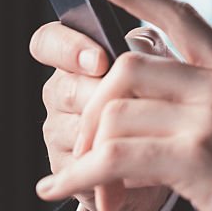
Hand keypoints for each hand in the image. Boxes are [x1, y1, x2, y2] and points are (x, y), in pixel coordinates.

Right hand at [30, 20, 172, 210]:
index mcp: (76, 58)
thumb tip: (139, 45)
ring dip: (110, 133)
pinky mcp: (67, 169)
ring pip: (74, 128)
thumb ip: (149, 49)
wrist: (164, 156)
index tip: (101, 61)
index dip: (67, 47)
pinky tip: (137, 165)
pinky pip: (82, 165)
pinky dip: (113, 165)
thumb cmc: (163, 99)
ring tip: (144, 136)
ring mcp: (58, 130)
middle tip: (132, 103)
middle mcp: (60, 91)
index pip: (47, 41)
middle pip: (64, 88)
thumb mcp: (163, 67)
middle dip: (100, 96)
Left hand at [34, 0, 211, 210]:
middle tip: (80, 149)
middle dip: (91, 106)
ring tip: (84, 188)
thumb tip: (156, 103)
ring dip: (84, 154)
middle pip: (129, 65)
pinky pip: (114, 155)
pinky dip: (78, 175)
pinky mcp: (200, 157)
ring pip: (115, 112)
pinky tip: (61, 190)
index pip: (180, 18)